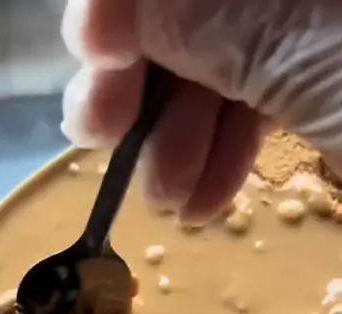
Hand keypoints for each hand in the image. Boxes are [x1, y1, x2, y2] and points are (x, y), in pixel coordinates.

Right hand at [61, 0, 341, 221]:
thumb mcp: (301, 51)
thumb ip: (207, 17)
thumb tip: (105, 9)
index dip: (119, 4)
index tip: (94, 52)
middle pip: (179, 14)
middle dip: (134, 80)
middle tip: (100, 134)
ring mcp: (299, 36)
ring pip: (209, 67)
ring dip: (171, 138)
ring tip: (165, 201)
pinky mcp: (312, 83)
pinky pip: (248, 104)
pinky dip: (217, 153)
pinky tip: (201, 202)